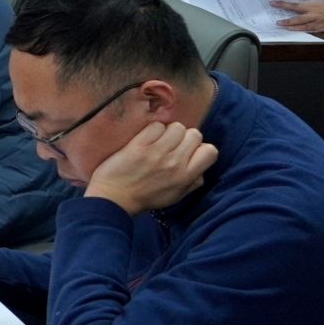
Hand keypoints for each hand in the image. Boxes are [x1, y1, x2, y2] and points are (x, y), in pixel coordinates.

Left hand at [84, 119, 216, 215]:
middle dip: (184, 137)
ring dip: (168, 131)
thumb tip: (202, 169)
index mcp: (186, 177)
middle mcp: (175, 163)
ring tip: (157, 141)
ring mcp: (157, 153)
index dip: (200, 148)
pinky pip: (155, 126)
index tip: (187, 152)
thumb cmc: (145, 197)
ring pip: (177, 127)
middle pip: (194, 134)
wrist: (113, 198)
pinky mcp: (139, 145)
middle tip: (171, 145)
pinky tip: (145, 140)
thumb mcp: (176, 196)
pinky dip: (151, 130)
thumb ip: (193, 182)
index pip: (210, 151)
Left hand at [271, 0, 323, 33]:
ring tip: (281, 26)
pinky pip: (307, 30)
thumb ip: (307, 4)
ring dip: (290, 26)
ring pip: (301, 25)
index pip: (294, 4)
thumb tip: (294, 5)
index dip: (283, 4)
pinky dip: (299, 30)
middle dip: (285, 19)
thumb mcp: (318, 2)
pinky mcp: (319, 29)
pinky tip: (292, 30)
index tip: (272, 3)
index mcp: (312, 5)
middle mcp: (313, 14)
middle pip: (297, 16)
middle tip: (276, 21)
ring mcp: (316, 22)